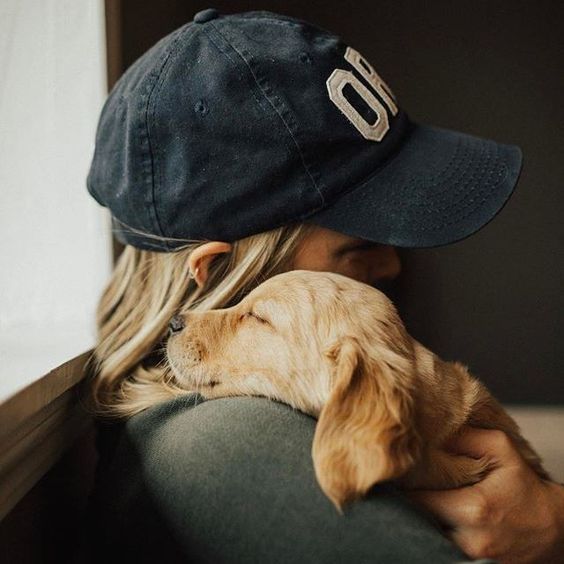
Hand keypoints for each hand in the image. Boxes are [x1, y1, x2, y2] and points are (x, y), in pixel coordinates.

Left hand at [407, 427, 563, 562]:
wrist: (554, 530)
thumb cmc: (525, 487)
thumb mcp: (502, 450)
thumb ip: (466, 437)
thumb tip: (433, 433)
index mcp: (474, 509)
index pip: (417, 498)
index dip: (407, 483)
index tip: (404, 470)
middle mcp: (469, 540)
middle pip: (418, 519)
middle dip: (411, 500)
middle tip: (409, 483)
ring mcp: (470, 558)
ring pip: (427, 533)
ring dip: (422, 517)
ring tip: (426, 497)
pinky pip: (439, 545)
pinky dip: (436, 530)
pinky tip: (438, 515)